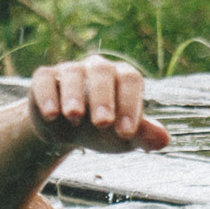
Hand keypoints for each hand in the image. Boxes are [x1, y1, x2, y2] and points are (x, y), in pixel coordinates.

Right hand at [26, 56, 171, 154]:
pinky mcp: (45, 79)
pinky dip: (47, 96)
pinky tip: (52, 115)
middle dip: (103, 97)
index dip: (131, 104)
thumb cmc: (104, 131)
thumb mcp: (125, 137)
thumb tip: (164, 140)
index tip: (126, 132)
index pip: (131, 81)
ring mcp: (70, 71)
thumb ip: (144, 135)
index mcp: (123, 78)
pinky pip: (45, 80)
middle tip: (102, 123)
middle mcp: (98, 68)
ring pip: (72, 73)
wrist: (68, 133)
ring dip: (74, 95)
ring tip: (75, 117)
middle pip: (102, 71)